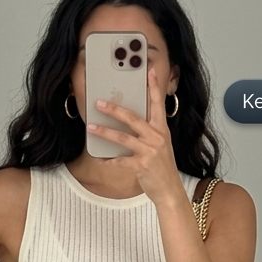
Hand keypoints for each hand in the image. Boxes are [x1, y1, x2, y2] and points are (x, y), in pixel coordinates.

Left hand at [87, 68, 182, 207]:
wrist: (169, 190)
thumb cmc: (162, 167)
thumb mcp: (161, 145)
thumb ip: (149, 132)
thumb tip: (130, 122)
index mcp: (161, 129)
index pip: (158, 103)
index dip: (154, 86)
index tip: (150, 71)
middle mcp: (156, 137)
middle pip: (132, 118)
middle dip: (114, 110)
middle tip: (99, 103)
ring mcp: (149, 151)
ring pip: (123, 138)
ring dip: (105, 132)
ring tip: (91, 127)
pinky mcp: (142, 166)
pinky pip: (120, 161)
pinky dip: (109, 161)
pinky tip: (100, 159)